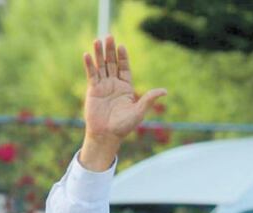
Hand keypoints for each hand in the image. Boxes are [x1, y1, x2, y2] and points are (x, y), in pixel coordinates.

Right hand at [79, 36, 166, 170]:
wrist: (107, 135)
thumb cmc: (124, 126)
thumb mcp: (139, 111)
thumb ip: (149, 99)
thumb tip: (165, 91)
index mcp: (126, 88)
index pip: (124, 68)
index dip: (123, 57)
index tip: (122, 46)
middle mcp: (114, 85)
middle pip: (112, 63)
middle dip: (110, 50)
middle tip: (109, 36)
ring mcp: (103, 86)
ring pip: (101, 66)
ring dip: (99, 54)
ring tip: (97, 40)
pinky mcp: (92, 90)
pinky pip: (91, 75)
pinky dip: (89, 65)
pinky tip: (87, 55)